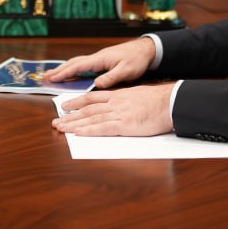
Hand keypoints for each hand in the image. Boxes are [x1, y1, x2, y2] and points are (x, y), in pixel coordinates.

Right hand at [43, 37, 155, 88]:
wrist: (145, 50)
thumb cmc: (136, 59)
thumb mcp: (126, 71)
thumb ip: (111, 77)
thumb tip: (96, 84)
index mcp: (100, 59)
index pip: (78, 66)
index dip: (64, 73)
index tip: (52, 78)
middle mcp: (96, 58)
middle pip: (73, 63)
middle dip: (59, 70)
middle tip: (45, 77)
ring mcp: (98, 59)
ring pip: (77, 63)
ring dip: (64, 68)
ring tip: (53, 75)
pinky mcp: (102, 61)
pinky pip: (83, 65)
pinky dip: (73, 68)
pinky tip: (71, 73)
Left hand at [51, 84, 174, 136]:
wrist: (171, 102)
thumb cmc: (159, 102)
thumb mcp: (137, 96)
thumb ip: (125, 101)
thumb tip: (118, 107)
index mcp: (118, 95)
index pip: (92, 98)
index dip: (77, 102)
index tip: (65, 106)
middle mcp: (115, 103)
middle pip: (87, 109)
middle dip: (70, 116)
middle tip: (56, 121)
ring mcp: (119, 114)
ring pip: (91, 118)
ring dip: (74, 124)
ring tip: (60, 127)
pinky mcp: (126, 125)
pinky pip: (103, 128)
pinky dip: (89, 131)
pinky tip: (78, 133)